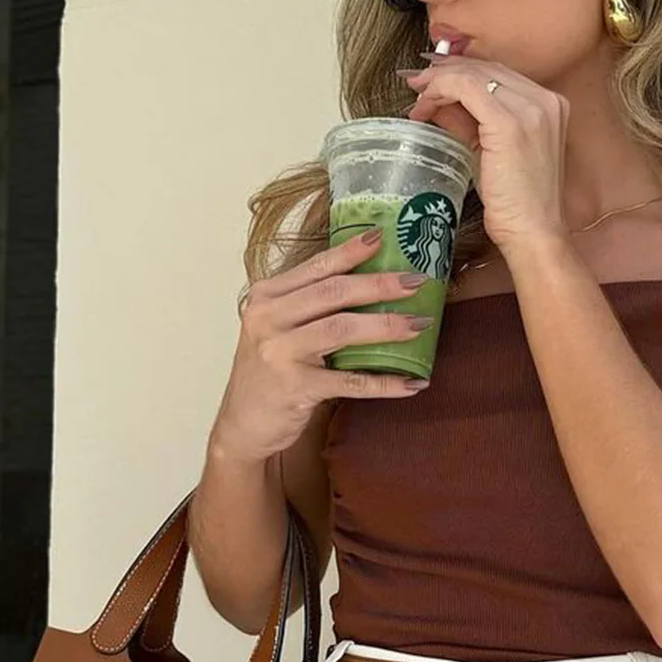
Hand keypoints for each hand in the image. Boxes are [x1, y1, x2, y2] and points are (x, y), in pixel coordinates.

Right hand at [210, 228, 431, 460]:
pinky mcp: (296, 388)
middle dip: (380, 285)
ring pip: (342, 329)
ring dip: (386, 326)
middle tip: (416, 282)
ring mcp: (280, 353)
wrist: (242, 425)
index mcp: (266, 297)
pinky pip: (350, 382)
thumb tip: (365, 286)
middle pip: (333, 292)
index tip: (381, 236)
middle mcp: (269, 319)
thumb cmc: (268, 375)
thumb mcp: (277, 330)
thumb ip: (307, 308)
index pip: (315, 267)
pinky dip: (384, 383)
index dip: (350, 251)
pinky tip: (411, 383)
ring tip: (419, 325)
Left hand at [401, 54, 572, 258]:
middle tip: (417, 84)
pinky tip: (424, 108)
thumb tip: (439, 103)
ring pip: (474, 74)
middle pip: (487, 68)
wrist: (533, 235)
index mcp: (548, 106)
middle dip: (446, 72)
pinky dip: (441, 91)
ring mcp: (531, 109)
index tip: (433, 82)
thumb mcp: (490, 153)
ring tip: (417, 100)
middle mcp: (544, 100)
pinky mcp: (510, 123)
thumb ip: (470, 123)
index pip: (498, 74)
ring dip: (439, 82)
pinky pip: (466, 88)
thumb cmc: (516, 205)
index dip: (462, 73)